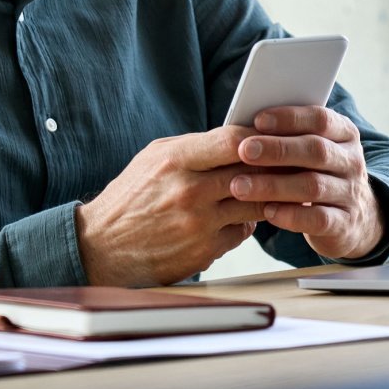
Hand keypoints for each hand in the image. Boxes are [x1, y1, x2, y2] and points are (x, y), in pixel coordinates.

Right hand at [75, 129, 267, 286]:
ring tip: (271, 188)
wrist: (101, 246)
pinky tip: (239, 214)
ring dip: (266, 196)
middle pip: (252, 172)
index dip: (259, 137)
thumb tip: (239, 137)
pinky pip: (243, 231)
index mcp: (176, 160)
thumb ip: (196, 147)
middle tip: (286, 162)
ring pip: (255, 203)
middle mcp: (189, 191)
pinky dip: (246, 222)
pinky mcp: (204, 251)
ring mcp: (198, 223)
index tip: (271, 136)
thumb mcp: (154, 158)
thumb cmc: (131, 197)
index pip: (233, 140)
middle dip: (273, 166)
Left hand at [227, 106, 384, 259]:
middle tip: (244, 151)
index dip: (290, 118)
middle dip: (277, 150)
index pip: (321, 119)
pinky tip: (267, 212)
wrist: (353, 218)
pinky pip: (318, 219)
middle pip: (316, 150)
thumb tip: (244, 127)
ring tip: (240, 185)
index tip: (258, 120)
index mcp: (344, 134)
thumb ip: (287, 137)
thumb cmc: (317, 174)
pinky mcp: (345, 224)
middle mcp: (351, 161)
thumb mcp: (310, 150)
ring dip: (273, 185)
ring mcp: (351, 193)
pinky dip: (291, 216)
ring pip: (313, 186)